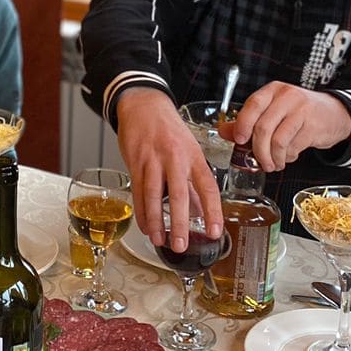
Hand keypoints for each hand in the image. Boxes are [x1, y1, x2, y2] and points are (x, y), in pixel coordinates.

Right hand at [114, 88, 221, 250]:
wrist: (144, 105)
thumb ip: (193, 183)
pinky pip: (138, 191)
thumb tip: (201, 212)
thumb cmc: (169, 130)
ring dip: (156, 222)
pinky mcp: (135, 162)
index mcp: (194, 156)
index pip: (208, 187)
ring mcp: (153, 160)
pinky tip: (146, 226)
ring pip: (154, 196)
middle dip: (180, 223)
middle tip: (181, 245)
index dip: (212, 211)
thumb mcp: (189, 150)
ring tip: (160, 241)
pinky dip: (142, 212)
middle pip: (179, 195)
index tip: (215, 231)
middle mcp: (175, 158)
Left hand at [228, 81, 350, 172]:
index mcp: (273, 91)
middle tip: (260, 161)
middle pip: (263, 127)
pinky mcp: (313, 126)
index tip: (239, 140)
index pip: (253, 105)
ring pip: (278, 140)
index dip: (243, 124)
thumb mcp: (273, 111)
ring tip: (273, 163)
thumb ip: (248, 121)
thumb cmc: (299, 112)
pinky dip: (287, 157)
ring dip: (273, 158)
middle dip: (258, 150)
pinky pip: (293, 147)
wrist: (334, 114)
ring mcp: (302, 111)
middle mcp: (287, 97)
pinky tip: (288, 157)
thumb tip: (223, 131)